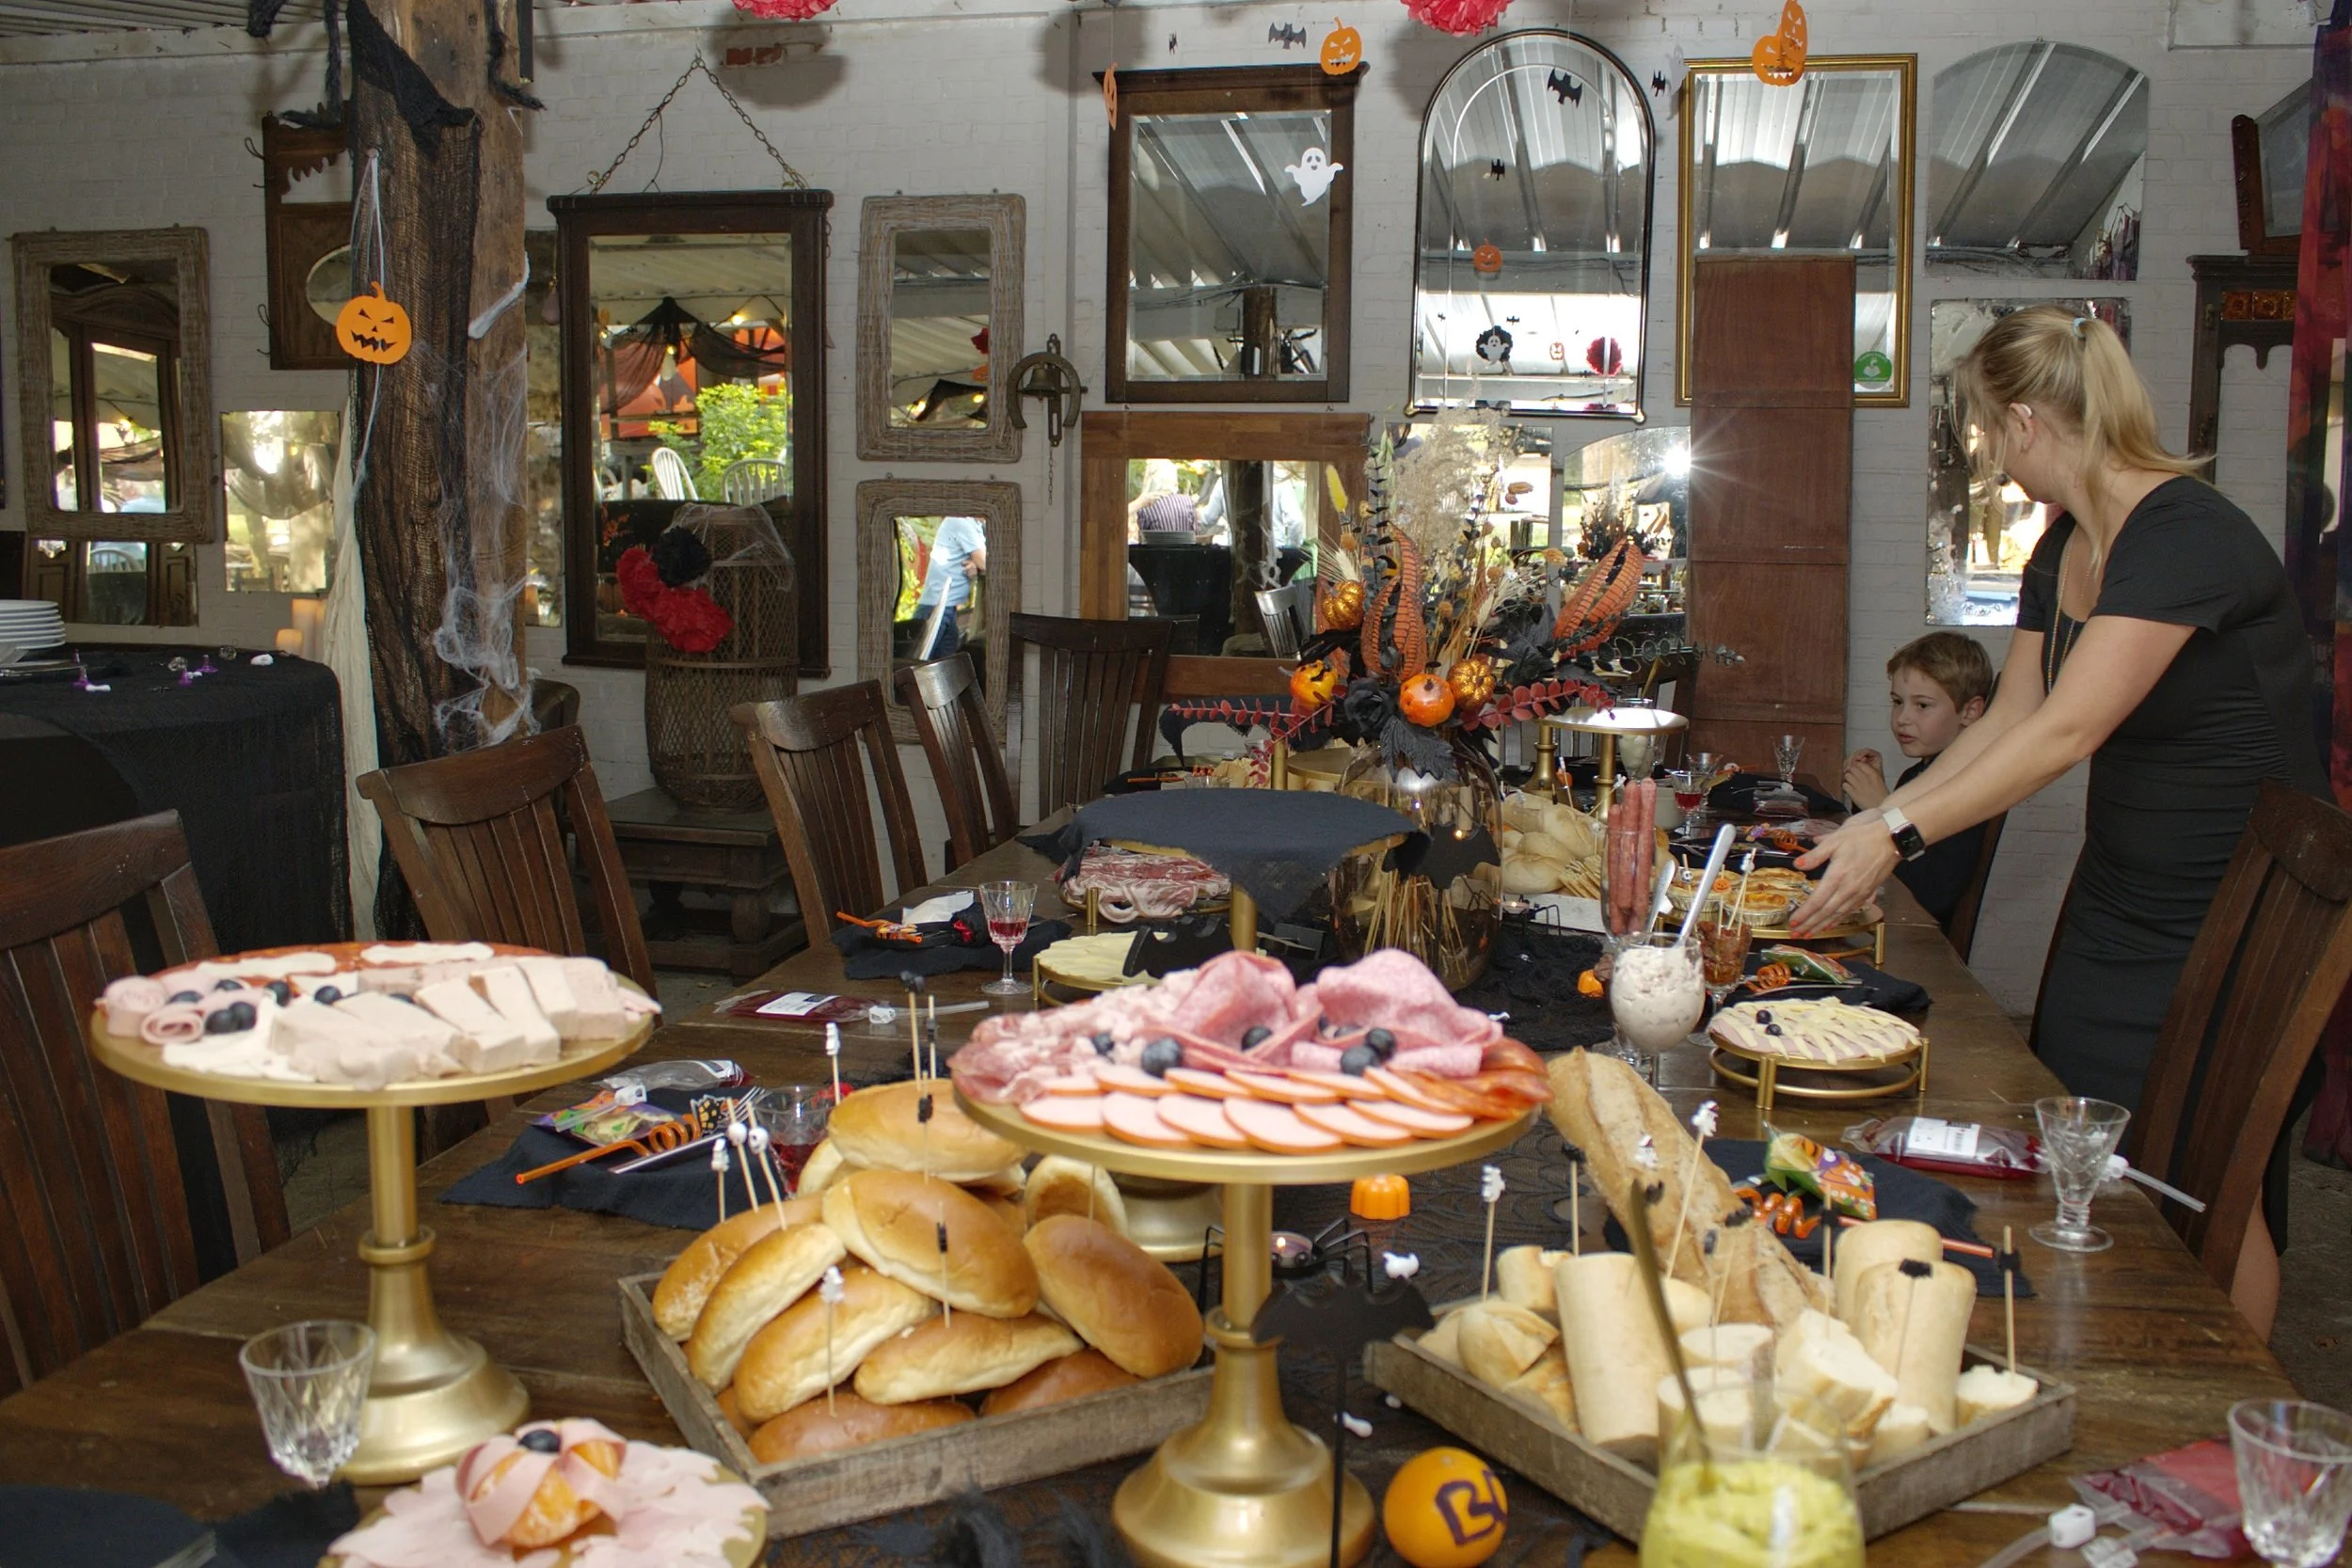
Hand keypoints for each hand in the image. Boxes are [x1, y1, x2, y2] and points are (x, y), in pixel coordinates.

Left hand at [1790, 811, 1895, 933]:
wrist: (1891, 839)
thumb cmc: (1862, 837)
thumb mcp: (1835, 840)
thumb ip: (1815, 855)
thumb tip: (1797, 865)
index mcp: (1837, 876)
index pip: (1817, 901)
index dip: (1804, 913)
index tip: (1792, 922)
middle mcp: (1848, 889)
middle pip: (1825, 912)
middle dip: (1809, 925)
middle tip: (1796, 935)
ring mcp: (1859, 893)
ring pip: (1838, 914)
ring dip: (1822, 926)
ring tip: (1810, 934)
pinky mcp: (1867, 893)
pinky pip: (1849, 911)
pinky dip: (1838, 920)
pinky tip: (1831, 924)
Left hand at [1841, 751, 1887, 809]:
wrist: (1880, 806)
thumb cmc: (1881, 794)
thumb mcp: (1878, 779)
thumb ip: (1869, 772)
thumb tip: (1858, 767)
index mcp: (1872, 773)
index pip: (1859, 763)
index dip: (1856, 766)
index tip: (1856, 770)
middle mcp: (1865, 777)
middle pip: (1851, 768)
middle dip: (1851, 772)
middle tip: (1852, 777)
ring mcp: (1858, 785)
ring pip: (1846, 775)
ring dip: (1848, 779)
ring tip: (1851, 784)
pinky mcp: (1853, 793)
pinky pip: (1844, 785)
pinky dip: (1846, 787)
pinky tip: (1849, 790)